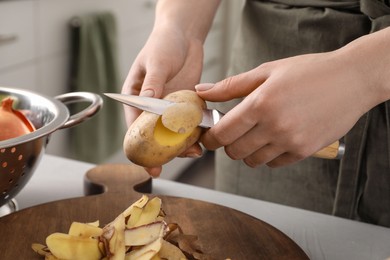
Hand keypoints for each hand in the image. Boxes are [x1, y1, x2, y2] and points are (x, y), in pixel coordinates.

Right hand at [121, 26, 203, 176]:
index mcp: (136, 97)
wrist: (184, 35)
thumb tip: (149, 102)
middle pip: (155, 135)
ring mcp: (170, 106)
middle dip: (165, 151)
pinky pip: (189, 121)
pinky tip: (204, 137)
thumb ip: (153, 83)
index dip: (141, 149)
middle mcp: (152, 105)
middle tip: (177, 161)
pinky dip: (196, 130)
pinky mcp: (186, 104)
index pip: (135, 127)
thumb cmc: (163, 43)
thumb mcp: (157, 62)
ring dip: (183, 143)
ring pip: (174, 132)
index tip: (148, 164)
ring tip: (195, 151)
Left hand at [196, 51, 372, 167]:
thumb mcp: (267, 71)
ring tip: (256, 134)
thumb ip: (230, 86)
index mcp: (260, 103)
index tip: (209, 136)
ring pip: (253, 160)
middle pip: (234, 152)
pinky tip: (274, 139)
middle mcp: (274, 126)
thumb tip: (201, 92)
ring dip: (247, 151)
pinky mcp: (304, 151)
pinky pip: (274, 163)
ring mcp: (290, 141)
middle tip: (234, 132)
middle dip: (228, 144)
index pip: (222, 133)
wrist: (351, 80)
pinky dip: (268, 155)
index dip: (210, 138)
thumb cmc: (308, 71)